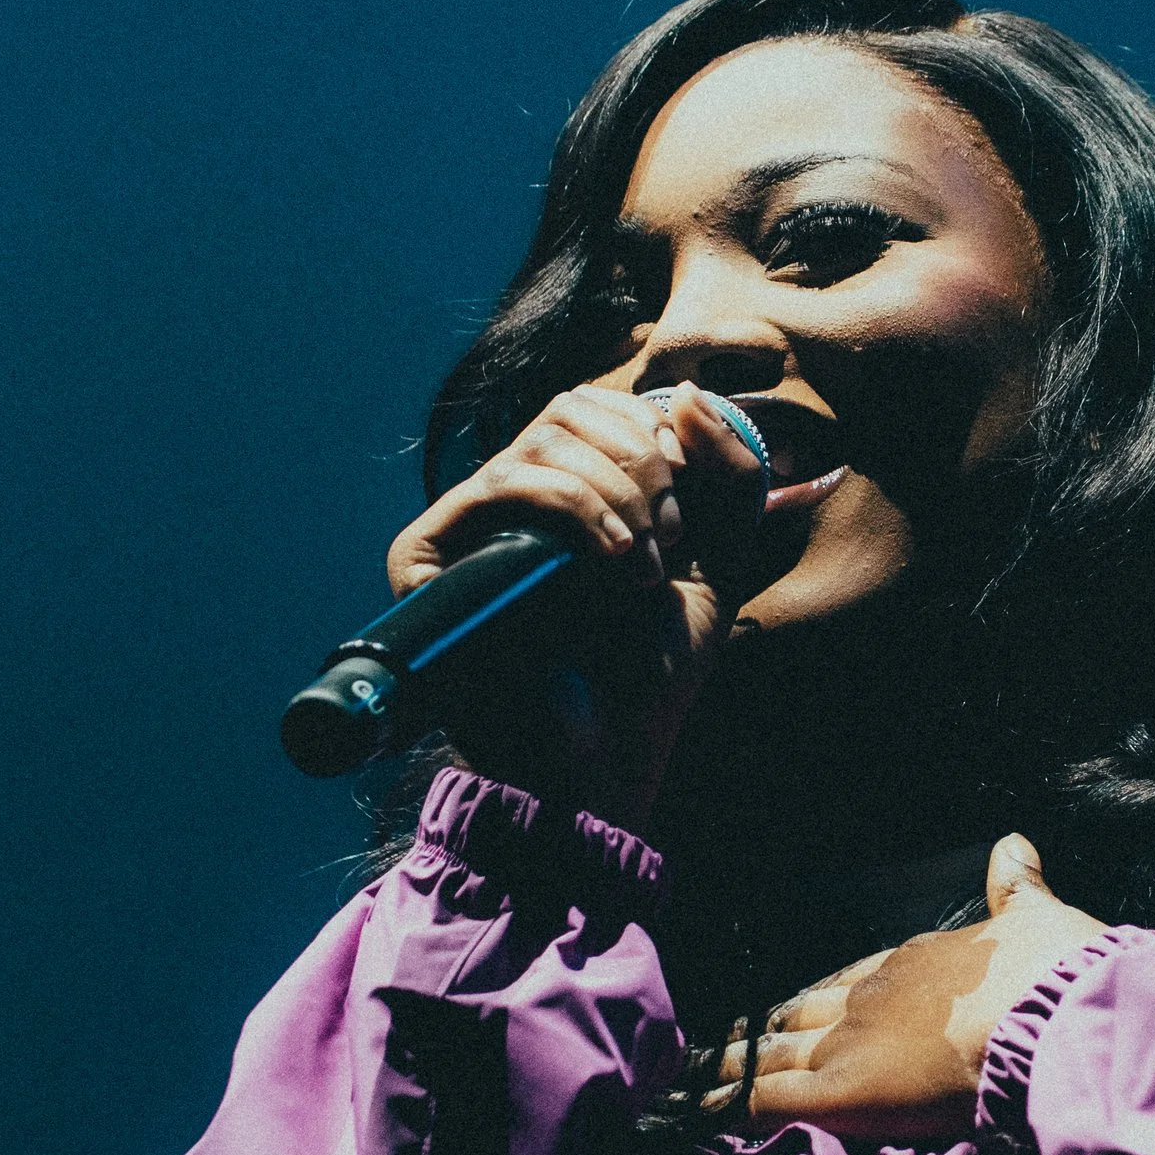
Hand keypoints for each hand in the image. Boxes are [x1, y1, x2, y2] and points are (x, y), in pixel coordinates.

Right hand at [385, 380, 766, 819]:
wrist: (602, 758)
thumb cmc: (650, 675)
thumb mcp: (719, 563)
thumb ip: (729, 476)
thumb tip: (692, 397)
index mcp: (570, 499)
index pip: (596, 410)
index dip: (648, 433)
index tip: (684, 502)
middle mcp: (512, 507)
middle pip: (566, 411)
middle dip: (638, 461)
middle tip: (667, 535)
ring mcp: (468, 529)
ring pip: (540, 442)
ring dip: (614, 491)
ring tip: (639, 561)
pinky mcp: (426, 555)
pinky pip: (500, 483)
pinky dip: (570, 505)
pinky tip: (608, 557)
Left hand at [710, 835, 1104, 1147]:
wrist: (1047, 1014)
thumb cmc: (1052, 972)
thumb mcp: (1039, 916)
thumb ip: (1019, 888)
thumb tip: (1013, 844)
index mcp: (915, 961)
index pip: (853, 978)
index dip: (824, 994)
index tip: (800, 1004)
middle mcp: (871, 997)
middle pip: (803, 1012)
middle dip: (769, 1028)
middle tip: (733, 1039)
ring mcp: (849, 1042)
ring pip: (775, 1053)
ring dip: (738, 1064)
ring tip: (702, 1075)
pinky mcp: (841, 1092)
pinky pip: (772, 1100)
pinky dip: (737, 1106)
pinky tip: (711, 1112)